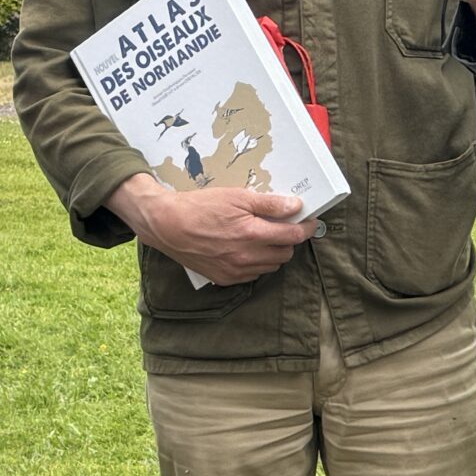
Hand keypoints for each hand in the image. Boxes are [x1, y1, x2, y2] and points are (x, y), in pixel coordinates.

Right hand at [114, 178, 312, 286]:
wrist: (168, 225)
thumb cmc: (200, 207)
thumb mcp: (236, 197)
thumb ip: (269, 204)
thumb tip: (295, 207)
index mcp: (252, 234)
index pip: (293, 235)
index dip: (305, 227)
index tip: (308, 220)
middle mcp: (247, 257)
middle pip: (285, 253)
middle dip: (288, 239)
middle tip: (282, 225)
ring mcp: (236, 271)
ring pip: (271, 266)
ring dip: (273, 252)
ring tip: (263, 236)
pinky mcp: (225, 278)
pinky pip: (253, 274)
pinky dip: (257, 262)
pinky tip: (247, 249)